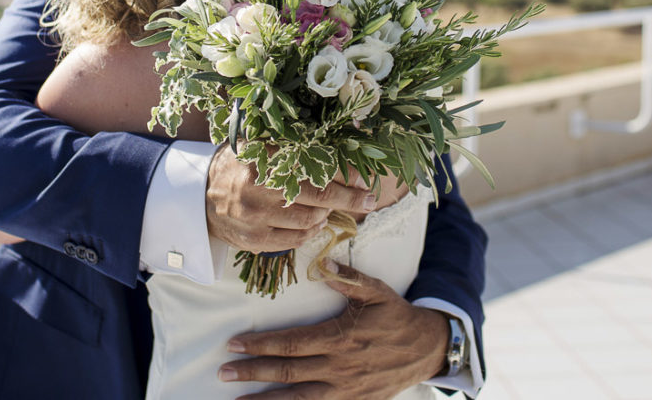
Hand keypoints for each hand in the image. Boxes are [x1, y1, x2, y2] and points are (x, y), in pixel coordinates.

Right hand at [206, 147, 376, 252]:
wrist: (200, 197)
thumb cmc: (237, 167)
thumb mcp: (257, 146)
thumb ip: (289, 147)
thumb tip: (337, 153)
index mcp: (261, 160)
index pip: (313, 170)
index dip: (343, 177)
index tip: (363, 181)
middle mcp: (257, 189)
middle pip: (317, 198)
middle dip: (348, 199)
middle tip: (367, 200)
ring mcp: (255, 218)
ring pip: (309, 221)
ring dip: (326, 216)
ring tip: (328, 209)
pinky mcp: (254, 241)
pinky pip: (295, 240)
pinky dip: (311, 232)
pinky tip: (313, 223)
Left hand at [218, 260, 449, 398]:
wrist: (427, 350)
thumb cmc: (396, 317)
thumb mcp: (376, 292)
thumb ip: (349, 279)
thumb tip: (323, 265)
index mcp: (339, 338)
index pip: (291, 343)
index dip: (261, 344)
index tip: (235, 343)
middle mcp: (338, 368)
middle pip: (287, 373)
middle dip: (252, 373)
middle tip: (224, 372)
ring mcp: (345, 391)